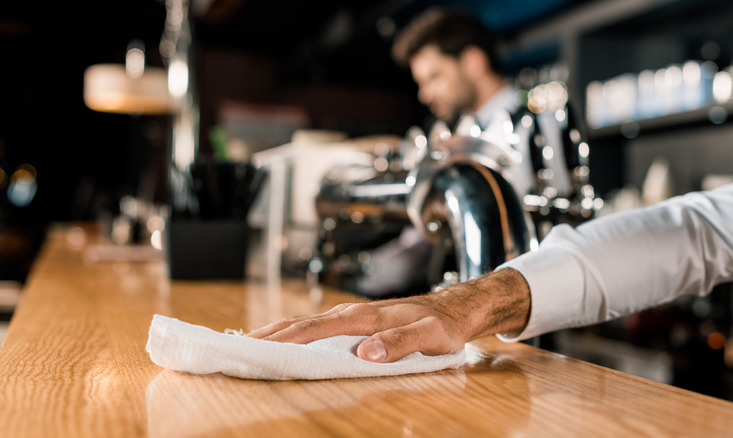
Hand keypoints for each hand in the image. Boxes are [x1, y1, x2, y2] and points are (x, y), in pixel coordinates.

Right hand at [247, 268, 531, 362]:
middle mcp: (352, 313)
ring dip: (275, 332)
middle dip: (267, 336)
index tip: (257, 350)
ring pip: (304, 322)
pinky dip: (292, 332)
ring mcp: (351, 315)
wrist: (455, 307)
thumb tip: (366, 353)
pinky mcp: (353, 321)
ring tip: (247, 345)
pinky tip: (282, 339)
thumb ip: (399, 344)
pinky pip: (315, 326)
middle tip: (235, 349)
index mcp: (365, 317)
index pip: (316, 329)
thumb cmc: (443, 324)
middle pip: (300, 324)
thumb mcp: (430, 337)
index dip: (285, 340)